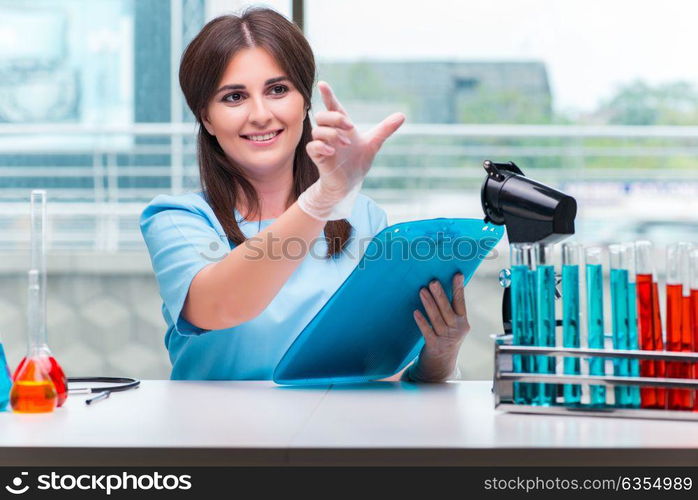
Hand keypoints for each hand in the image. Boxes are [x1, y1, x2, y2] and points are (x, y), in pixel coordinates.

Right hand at [303, 82, 404, 211]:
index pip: (332, 106)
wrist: (350, 183)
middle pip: (323, 116)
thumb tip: (402, 115)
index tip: (323, 84)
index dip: (328, 95)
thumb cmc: (358, 161)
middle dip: (335, 118)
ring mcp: (323, 144)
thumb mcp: (373, 143)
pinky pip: (312, 146)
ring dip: (332, 134)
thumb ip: (385, 129)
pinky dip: (321, 146)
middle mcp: (330, 132)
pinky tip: (331, 151)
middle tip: (350, 127)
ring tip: (346, 144)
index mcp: (341, 126)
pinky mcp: (318, 157)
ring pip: (317, 130)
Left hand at [408, 273, 469, 381]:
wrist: (441, 365)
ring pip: (436, 318)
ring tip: (422, 291)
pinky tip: (415, 312)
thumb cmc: (446, 338)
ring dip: (429, 304)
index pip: (461, 302)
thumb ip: (450, 309)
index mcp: (462, 322)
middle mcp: (456, 329)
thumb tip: (442, 286)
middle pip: (447, 309)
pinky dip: (422, 321)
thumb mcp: (453, 325)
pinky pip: (427, 331)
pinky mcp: (434, 345)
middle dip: (440, 294)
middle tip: (433, 281)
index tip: (457, 274)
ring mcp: (446, 338)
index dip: (459, 288)